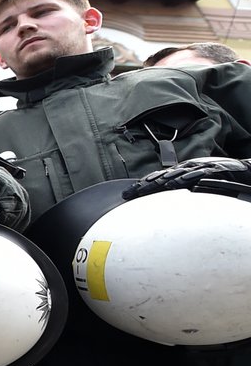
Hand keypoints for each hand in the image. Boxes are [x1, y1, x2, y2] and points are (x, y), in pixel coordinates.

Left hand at [125, 156, 250, 198]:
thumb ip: (181, 189)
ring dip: (158, 182)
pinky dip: (184, 179)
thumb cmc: (221, 178)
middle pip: (161, 176)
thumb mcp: (196, 183)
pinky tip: (173, 184)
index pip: (158, 178)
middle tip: (127, 195)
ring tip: (144, 189)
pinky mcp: (213, 170)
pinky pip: (197, 175)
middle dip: (143, 186)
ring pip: (175, 175)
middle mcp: (188, 168)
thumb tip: (164, 197)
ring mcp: (200, 168)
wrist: (244, 170)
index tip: (126, 195)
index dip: (141, 186)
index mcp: (182, 172)